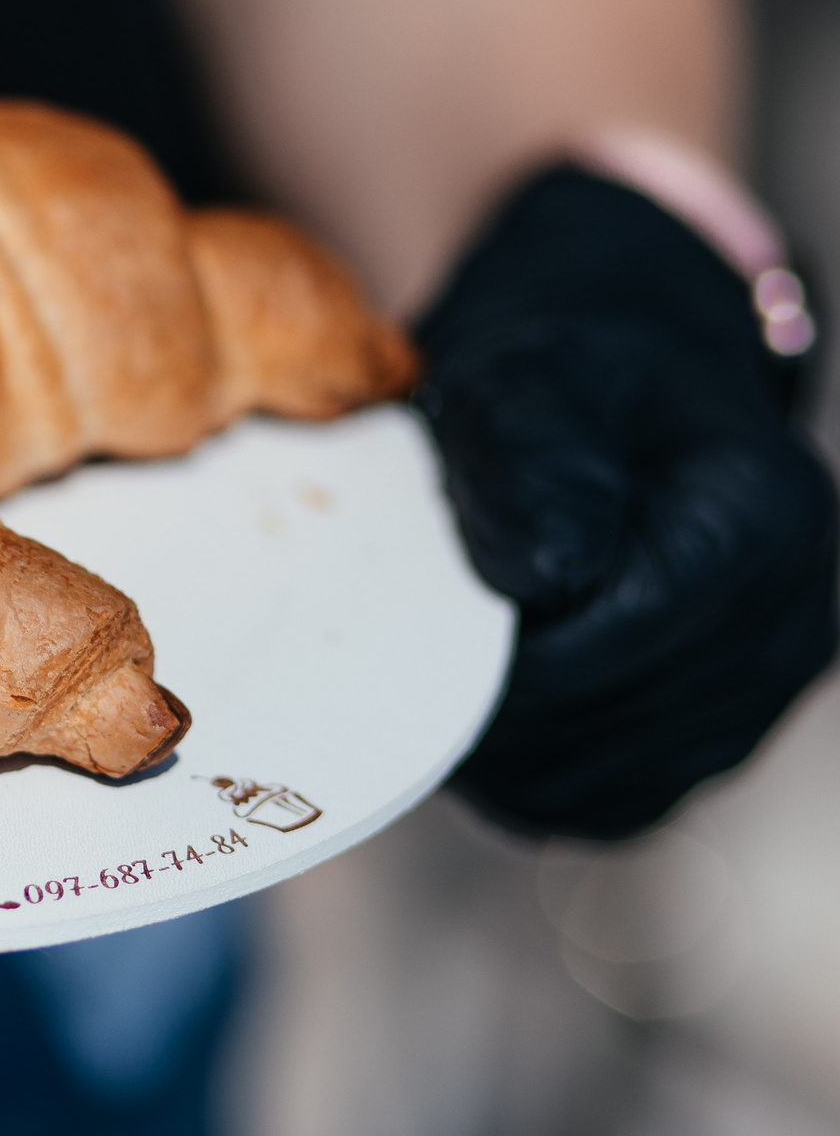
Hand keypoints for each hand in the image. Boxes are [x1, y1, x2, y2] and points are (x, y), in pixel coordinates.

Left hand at [417, 166, 837, 838]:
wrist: (607, 397)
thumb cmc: (554, 382)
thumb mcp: (522, 381)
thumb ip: (531, 465)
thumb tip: (547, 577)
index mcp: (761, 518)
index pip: (624, 631)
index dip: (507, 652)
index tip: (408, 639)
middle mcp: (794, 615)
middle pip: (618, 721)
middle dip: (495, 708)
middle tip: (389, 675)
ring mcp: (765, 688)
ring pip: (613, 782)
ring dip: (506, 755)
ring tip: (419, 695)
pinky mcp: (717, 739)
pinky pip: (612, 801)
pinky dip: (530, 779)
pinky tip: (468, 726)